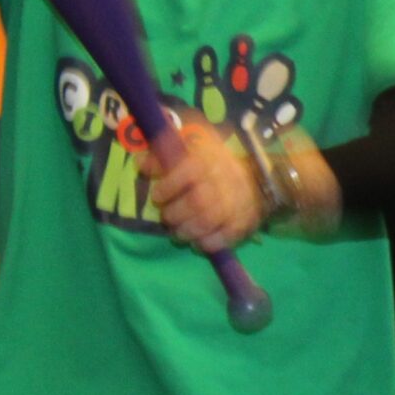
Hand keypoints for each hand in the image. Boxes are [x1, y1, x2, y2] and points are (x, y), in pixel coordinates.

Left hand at [139, 117, 262, 252]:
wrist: (254, 177)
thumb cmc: (213, 164)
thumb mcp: (189, 151)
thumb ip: (163, 157)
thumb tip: (139, 163)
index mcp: (209, 160)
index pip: (188, 170)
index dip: (168, 186)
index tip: (157, 196)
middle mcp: (224, 181)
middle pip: (198, 201)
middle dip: (175, 214)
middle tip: (167, 217)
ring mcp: (236, 202)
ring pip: (209, 221)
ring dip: (187, 231)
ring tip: (179, 232)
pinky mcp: (244, 221)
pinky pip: (226, 236)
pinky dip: (209, 243)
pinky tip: (199, 242)